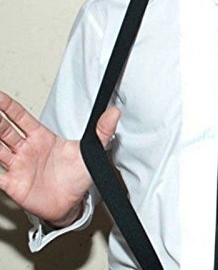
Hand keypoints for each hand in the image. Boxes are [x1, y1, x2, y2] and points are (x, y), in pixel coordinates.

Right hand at [0, 91, 119, 224]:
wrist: (72, 203)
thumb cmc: (78, 176)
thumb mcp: (92, 150)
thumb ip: (102, 130)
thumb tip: (114, 112)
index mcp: (42, 138)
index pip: (22, 118)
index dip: (9, 107)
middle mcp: (27, 150)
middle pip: (4, 130)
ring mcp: (18, 166)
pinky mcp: (13, 184)